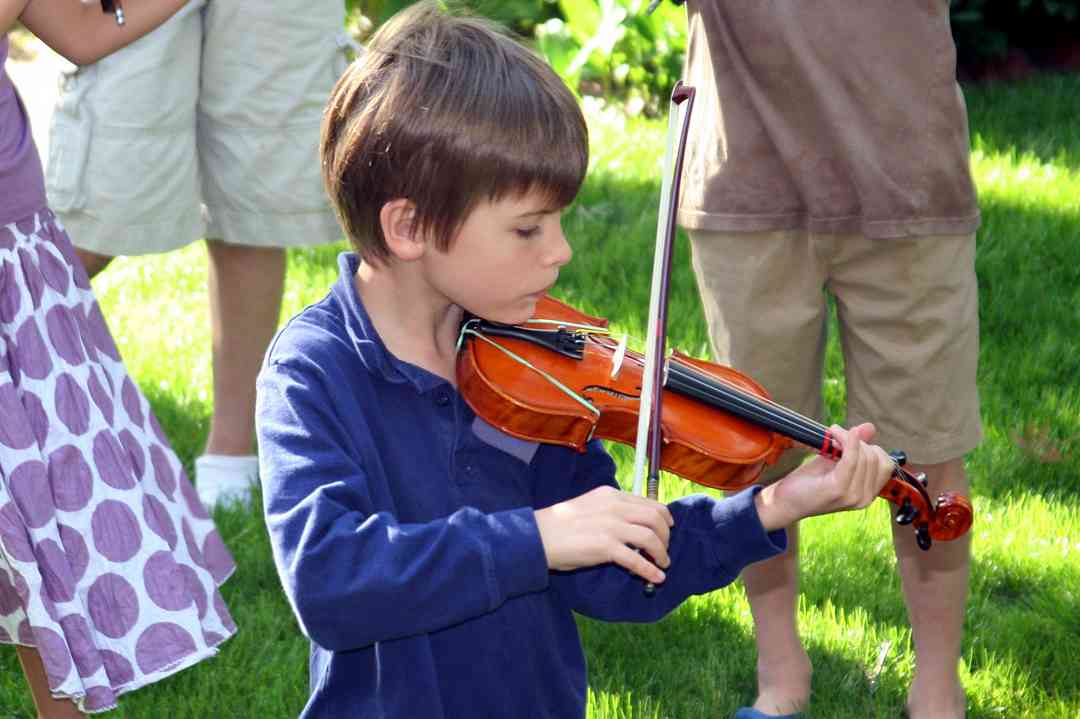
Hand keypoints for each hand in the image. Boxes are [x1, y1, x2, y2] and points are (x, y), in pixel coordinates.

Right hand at [533, 486, 673, 583]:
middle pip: (655, 518)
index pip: (648, 503)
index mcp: (610, 495)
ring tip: (662, 564)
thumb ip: (611, 511)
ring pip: (650, 538)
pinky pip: (636, 560)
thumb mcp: (589, 507)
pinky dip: (650, 570)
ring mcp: (610, 526)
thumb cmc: (560, 524)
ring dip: (661, 553)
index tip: (667, 529)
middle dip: (666, 536)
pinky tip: (656, 578)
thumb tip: (632, 526)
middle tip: (665, 549)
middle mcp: (614, 507)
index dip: (663, 517)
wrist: (538, 536)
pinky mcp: (605, 547)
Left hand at [755, 423, 894, 530]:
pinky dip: (846, 441)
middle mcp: (865, 498)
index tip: (851, 440)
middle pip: (875, 458)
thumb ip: (855, 447)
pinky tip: (835, 433)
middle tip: (835, 435)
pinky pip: (851, 458)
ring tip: (831, 435)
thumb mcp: (835, 462)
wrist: (785, 501)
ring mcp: (853, 496)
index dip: (870, 447)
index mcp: (868, 494)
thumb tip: (870, 427)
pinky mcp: (839, 489)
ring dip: (847, 437)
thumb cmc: (808, 483)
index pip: (886, 465)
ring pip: (864, 456)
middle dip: (857, 441)